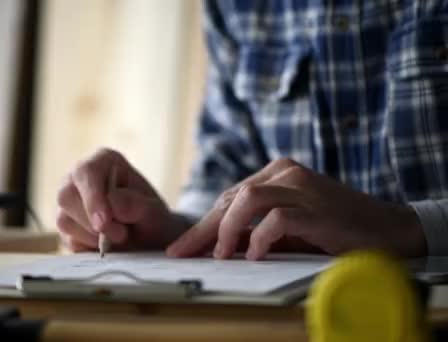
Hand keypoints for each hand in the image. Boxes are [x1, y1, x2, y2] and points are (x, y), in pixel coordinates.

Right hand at [57, 148, 189, 250]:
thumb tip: (114, 203)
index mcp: (103, 161)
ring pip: (64, 220)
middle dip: (91, 222)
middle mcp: (79, 177)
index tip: (103, 223)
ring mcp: (69, 201)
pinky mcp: (66, 224)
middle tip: (121, 236)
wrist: (149, 237)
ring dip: (92, 237)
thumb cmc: (151, 217)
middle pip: (66, 196)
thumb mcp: (155, 212)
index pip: (87, 172)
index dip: (92, 198)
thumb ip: (137, 206)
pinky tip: (108, 245)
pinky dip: (89, 248)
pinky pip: (67, 240)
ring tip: (119, 239)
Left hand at [166, 158, 426, 259]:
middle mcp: (286, 172)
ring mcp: (301, 187)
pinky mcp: (316, 207)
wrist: (387, 229)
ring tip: (221, 255)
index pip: (228, 196)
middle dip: (203, 229)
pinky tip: (253, 255)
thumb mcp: (288, 224)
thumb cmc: (332, 229)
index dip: (203, 223)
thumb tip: (215, 246)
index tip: (182, 247)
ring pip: (247, 198)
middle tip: (182, 253)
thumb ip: (256, 225)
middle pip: (231, 197)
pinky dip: (259, 238)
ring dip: (227, 229)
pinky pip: (277, 219)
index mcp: (276, 172)